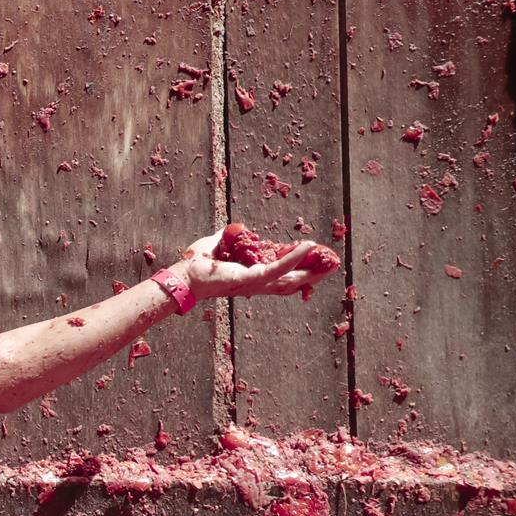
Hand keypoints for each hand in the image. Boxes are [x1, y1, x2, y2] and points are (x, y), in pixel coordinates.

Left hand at [178, 230, 338, 300]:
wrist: (183, 276)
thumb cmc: (197, 265)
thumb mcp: (219, 245)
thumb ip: (230, 238)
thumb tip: (236, 230)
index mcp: (251, 279)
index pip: (281, 276)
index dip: (299, 270)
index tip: (315, 261)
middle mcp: (256, 284)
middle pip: (292, 283)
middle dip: (313, 274)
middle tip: (331, 265)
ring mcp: (256, 283)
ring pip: (291, 278)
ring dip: (310, 268)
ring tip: (327, 258)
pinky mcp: (252, 279)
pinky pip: (278, 268)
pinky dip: (294, 257)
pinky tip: (307, 246)